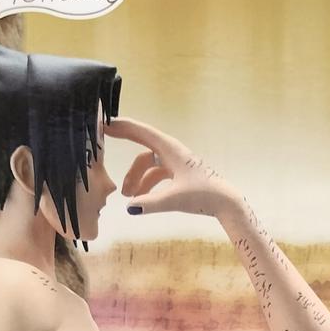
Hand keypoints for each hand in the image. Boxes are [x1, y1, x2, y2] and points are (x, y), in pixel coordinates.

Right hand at [106, 117, 238, 218]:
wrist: (226, 203)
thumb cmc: (204, 195)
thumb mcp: (175, 199)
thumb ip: (151, 203)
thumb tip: (129, 208)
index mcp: (170, 149)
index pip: (141, 132)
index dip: (122, 127)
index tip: (104, 123)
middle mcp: (172, 152)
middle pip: (142, 150)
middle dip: (125, 154)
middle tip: (103, 146)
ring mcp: (176, 163)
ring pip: (148, 166)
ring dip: (136, 179)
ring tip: (127, 196)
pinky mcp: (179, 175)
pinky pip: (157, 176)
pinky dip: (147, 186)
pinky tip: (140, 200)